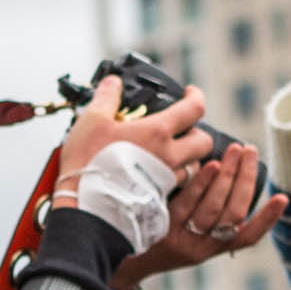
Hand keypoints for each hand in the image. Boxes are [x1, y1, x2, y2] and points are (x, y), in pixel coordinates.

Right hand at [57, 78, 213, 193]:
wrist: (86, 206)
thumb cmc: (89, 162)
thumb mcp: (92, 120)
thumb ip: (106, 97)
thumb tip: (114, 83)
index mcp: (158, 132)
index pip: (194, 109)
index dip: (196, 96)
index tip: (190, 93)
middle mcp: (170, 157)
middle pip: (204, 142)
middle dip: (197, 131)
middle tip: (182, 128)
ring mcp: (167, 180)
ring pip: (193, 167)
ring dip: (186, 158)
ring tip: (166, 153)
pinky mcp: (161, 200)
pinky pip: (177, 187)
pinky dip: (171, 177)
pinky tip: (152, 174)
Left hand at [114, 143, 290, 289]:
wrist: (105, 255)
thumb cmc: (143, 236)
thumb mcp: (175, 233)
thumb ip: (195, 210)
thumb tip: (212, 168)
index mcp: (208, 249)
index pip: (247, 236)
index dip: (267, 219)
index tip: (282, 198)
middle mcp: (199, 246)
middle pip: (233, 214)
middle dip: (245, 179)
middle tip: (248, 150)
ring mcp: (181, 238)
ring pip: (214, 207)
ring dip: (228, 176)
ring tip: (234, 150)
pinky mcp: (162, 228)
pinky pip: (187, 204)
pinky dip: (201, 183)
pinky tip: (207, 163)